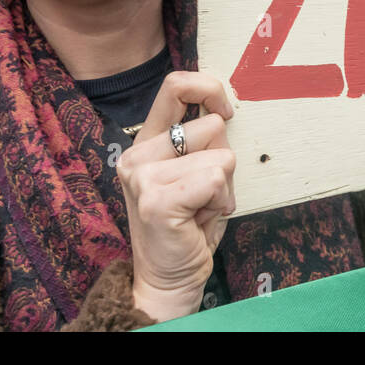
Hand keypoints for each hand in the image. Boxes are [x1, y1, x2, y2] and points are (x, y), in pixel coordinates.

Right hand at [116, 71, 236, 322]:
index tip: (226, 113)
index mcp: (147, 141)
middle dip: (224, 160)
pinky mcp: (155, 200)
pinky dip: (220, 201)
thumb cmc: (189, 225)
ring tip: (201, 208)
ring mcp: (142, 177)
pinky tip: (200, 219)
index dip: (209, 89)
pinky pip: (215, 180)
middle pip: (212, 126)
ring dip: (224, 187)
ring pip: (221, 157)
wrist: (169, 278)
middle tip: (204, 193)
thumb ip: (202, 141)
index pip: (175, 85)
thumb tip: (223, 111)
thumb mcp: (195, 172)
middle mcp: (138, 154)